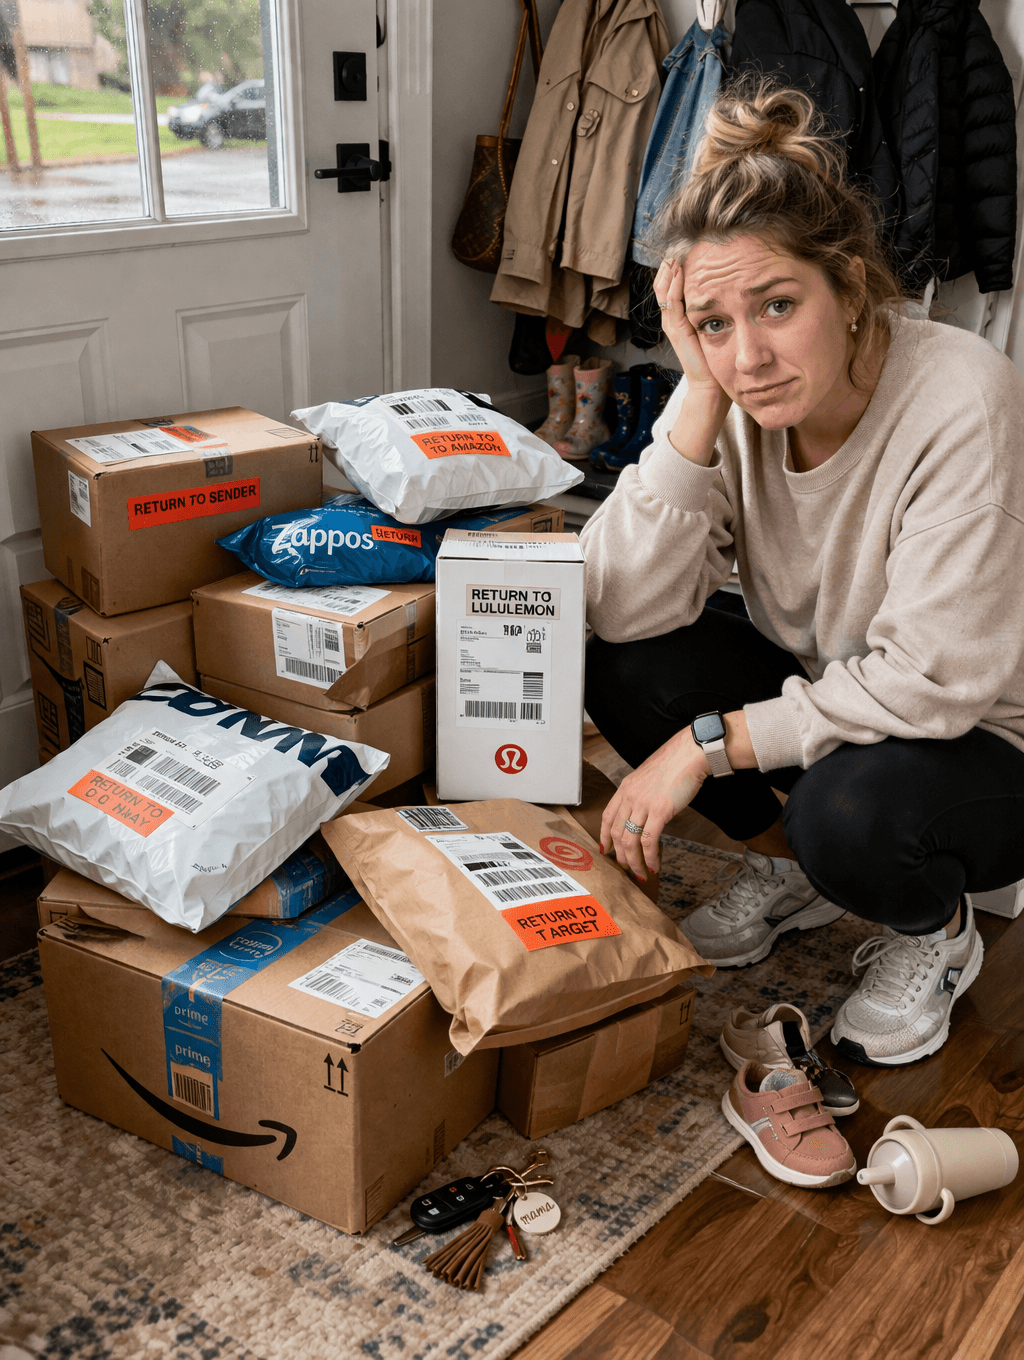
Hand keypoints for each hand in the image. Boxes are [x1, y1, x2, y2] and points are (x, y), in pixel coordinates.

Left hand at [600, 729, 708, 879]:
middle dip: (621, 855)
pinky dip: (650, 856)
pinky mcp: (660, 811)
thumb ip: (642, 795)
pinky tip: (654, 864)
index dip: (604, 836)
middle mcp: (630, 797)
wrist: (689, 754)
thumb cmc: (675, 764)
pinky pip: (649, 841)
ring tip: (641, 872)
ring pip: (630, 841)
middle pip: (618, 833)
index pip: (607, 816)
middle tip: (627, 868)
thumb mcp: (649, 778)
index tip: (605, 849)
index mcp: (625, 788)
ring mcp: (643, 804)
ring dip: (635, 861)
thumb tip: (645, 815)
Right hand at [653, 259, 729, 411]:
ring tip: (678, 250)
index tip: (693, 246)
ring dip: (670, 268)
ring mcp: (672, 323)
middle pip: (665, 282)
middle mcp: (673, 318)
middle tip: (682, 242)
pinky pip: (671, 301)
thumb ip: (718, 308)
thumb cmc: (718, 360)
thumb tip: (735, 284)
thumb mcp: (718, 326)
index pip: (674, 283)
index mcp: (681, 316)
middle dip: (672, 261)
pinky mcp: (676, 330)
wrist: (712, 386)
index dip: (680, 264)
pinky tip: (681, 269)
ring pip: (664, 289)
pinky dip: (674, 284)